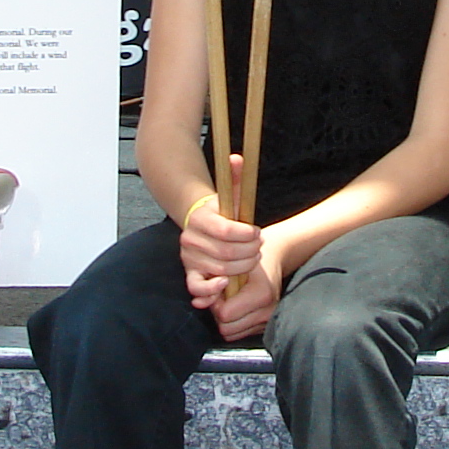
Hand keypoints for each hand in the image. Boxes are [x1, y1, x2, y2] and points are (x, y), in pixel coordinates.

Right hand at [176, 157, 259, 280]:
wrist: (199, 225)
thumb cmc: (220, 213)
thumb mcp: (228, 195)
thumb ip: (235, 178)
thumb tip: (237, 158)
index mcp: (201, 219)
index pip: (227, 230)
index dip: (247, 234)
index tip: (257, 231)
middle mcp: (190, 239)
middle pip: (226, 253)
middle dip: (249, 252)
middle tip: (259, 247)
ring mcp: (189, 257)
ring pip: (220, 269)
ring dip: (242, 267)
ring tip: (252, 259)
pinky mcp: (189, 273)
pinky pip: (197, 287)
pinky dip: (213, 289)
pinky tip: (228, 283)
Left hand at [208, 230, 286, 341]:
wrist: (273, 263)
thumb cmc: (248, 261)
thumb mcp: (231, 266)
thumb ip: (212, 284)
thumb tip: (196, 302)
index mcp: (262, 294)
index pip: (225, 315)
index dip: (215, 303)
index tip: (218, 291)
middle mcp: (268, 312)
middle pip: (226, 328)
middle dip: (219, 313)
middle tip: (222, 297)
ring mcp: (268, 322)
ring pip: (231, 334)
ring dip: (225, 320)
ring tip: (229, 302)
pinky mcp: (266, 329)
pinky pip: (238, 335)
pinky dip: (234, 324)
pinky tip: (237, 309)